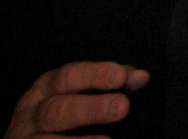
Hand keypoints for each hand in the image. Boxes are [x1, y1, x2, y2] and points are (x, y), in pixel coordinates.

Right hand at [5, 62, 149, 138]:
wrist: (42, 138)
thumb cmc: (69, 111)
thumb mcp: (88, 92)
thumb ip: (116, 84)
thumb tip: (141, 77)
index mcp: (49, 86)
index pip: (69, 76)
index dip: (95, 75)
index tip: (121, 77)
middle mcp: (33, 110)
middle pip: (57, 108)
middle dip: (91, 108)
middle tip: (122, 107)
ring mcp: (26, 136)